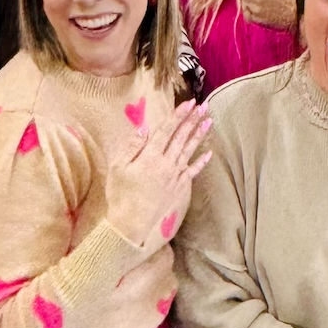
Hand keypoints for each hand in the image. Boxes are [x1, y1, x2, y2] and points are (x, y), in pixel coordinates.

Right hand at [105, 105, 212, 246]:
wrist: (131, 224)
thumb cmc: (120, 195)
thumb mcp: (117, 168)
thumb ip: (131, 146)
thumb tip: (144, 128)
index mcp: (150, 156)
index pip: (166, 130)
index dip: (178, 116)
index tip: (189, 103)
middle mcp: (166, 163)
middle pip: (181, 137)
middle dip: (192, 120)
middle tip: (203, 106)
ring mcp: (175, 176)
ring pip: (189, 151)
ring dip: (199, 135)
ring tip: (209, 121)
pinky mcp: (180, 188)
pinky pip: (193, 172)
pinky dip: (201, 162)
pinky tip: (209, 153)